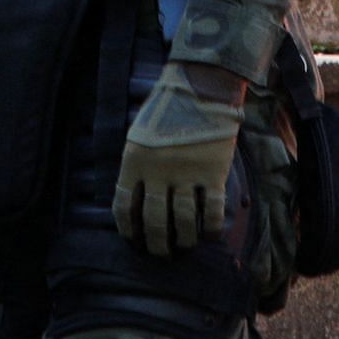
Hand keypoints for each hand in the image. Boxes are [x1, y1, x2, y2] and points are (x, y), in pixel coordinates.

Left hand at [113, 61, 244, 256]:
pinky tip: (210, 236)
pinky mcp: (213, 172)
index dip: (128, 228)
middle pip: (155, 221)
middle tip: (162, 253)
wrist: (200, 85)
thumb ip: (137, 164)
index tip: (134, 240)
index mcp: (134, 160)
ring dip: (184, 240)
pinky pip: (212, 210)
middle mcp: (158, 171)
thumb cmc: (166, 107)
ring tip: (185, 247)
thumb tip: (137, 199)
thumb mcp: (140, 133)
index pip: (125, 205)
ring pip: (183, 221)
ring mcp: (187, 173)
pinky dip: (211, 228)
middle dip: (157, 243)